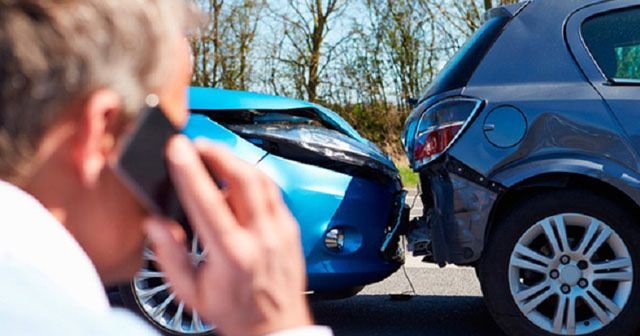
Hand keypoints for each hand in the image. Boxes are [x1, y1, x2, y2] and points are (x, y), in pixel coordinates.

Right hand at [145, 135, 311, 335]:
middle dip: (217, 153)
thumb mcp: (191, 293)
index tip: (177, 148)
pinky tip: (237, 177)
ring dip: (235, 160)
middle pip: (243, 178)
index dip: (190, 170)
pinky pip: (273, 191)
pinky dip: (253, 177)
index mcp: (232, 255)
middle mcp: (261, 237)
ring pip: (261, 179)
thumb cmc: (234, 311)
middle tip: (197, 144)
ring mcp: (280, 230)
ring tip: (214, 155)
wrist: (276, 326)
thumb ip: (169, 256)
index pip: (208, 201)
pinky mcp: (291, 227)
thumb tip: (154, 223)